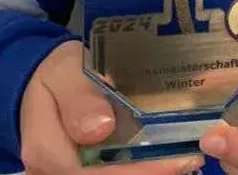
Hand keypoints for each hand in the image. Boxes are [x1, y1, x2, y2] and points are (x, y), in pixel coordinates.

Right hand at [19, 39, 204, 173]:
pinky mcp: (84, 171)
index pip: (90, 174)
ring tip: (186, 161)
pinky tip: (169, 161)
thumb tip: (99, 129)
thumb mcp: (64, 72)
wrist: (45, 82)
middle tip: (191, 160)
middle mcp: (52, 174)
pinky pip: (112, 173)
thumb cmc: (58, 74)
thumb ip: (78, 99)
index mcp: (45, 150)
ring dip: (148, 173)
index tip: (175, 161)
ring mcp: (67, 174)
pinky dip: (142, 168)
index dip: (136, 173)